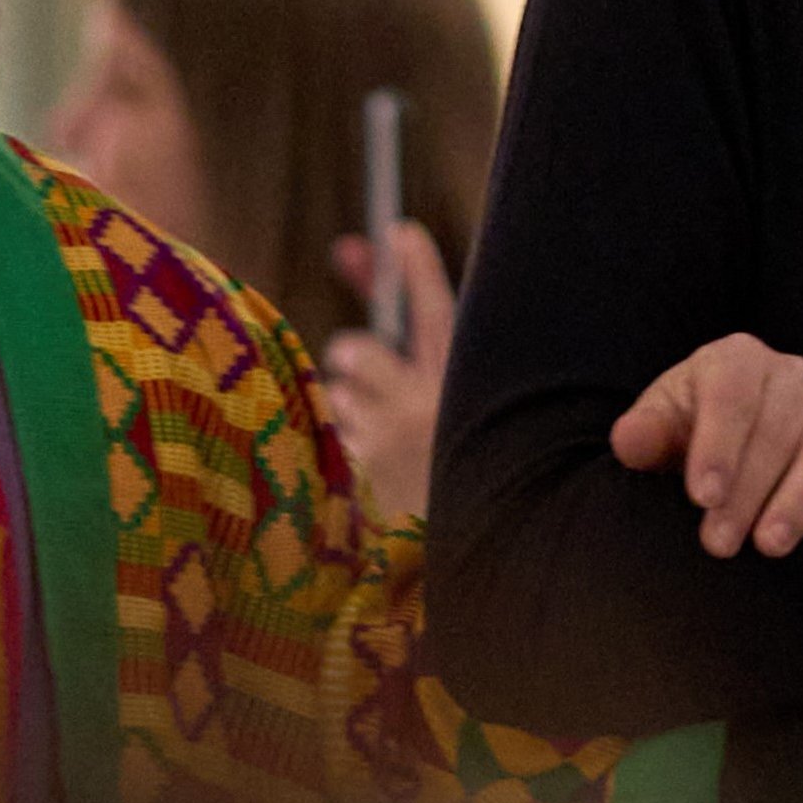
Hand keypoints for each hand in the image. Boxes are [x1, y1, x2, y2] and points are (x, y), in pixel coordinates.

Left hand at [320, 222, 453, 519]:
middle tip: (364, 378)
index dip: (419, 269)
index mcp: (460, 395)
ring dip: (350, 413)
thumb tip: (348, 332)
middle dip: (353, 361)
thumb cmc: (458, 493)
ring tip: (386, 450)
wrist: (471, 572)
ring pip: (338, 398)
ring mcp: (381, 445)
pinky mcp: (351, 476)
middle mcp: (420, 412)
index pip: (437, 313)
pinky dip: (343, 451)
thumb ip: (404, 373)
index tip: (400, 230)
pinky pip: (331, 441)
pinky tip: (373, 483)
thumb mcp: (456, 428)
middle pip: (358, 353)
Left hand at [611, 332, 802, 559]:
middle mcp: (788, 375)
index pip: (731, 394)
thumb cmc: (683, 435)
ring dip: (800, 498)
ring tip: (771, 545)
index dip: (718, 444)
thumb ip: (645, 434)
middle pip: (775, 429)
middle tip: (718, 544)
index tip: (702, 496)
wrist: (715, 447)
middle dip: (747, 490)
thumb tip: (630, 440)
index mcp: (735, 359)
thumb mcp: (657, 429)